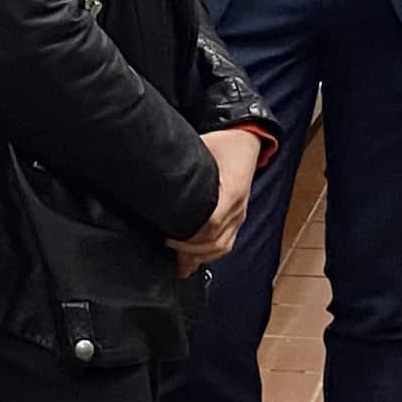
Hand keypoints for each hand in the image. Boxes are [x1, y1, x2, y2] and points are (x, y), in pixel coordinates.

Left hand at [167, 129, 261, 277]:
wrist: (246, 141)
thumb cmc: (223, 143)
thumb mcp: (203, 147)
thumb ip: (185, 164)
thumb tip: (156, 171)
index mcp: (232, 191)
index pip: (212, 223)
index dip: (191, 235)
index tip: (170, 235)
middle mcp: (238, 207)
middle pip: (217, 241)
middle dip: (191, 249)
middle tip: (167, 244)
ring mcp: (240, 214)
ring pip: (223, 246)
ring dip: (200, 255)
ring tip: (178, 259)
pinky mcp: (238, 217)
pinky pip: (227, 242)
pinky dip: (210, 254)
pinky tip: (194, 260)